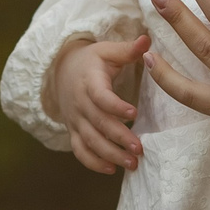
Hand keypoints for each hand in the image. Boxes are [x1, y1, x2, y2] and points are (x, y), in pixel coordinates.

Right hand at [50, 33, 149, 173]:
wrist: (61, 71)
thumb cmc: (92, 61)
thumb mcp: (107, 51)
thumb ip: (128, 50)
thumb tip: (148, 40)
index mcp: (89, 82)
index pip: (100, 96)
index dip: (115, 106)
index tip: (133, 114)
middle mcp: (80, 103)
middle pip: (98, 123)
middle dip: (118, 138)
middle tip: (139, 149)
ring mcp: (75, 120)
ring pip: (90, 141)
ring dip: (110, 155)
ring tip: (132, 164)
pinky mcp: (73, 131)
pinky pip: (80, 151)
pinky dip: (93, 163)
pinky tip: (112, 169)